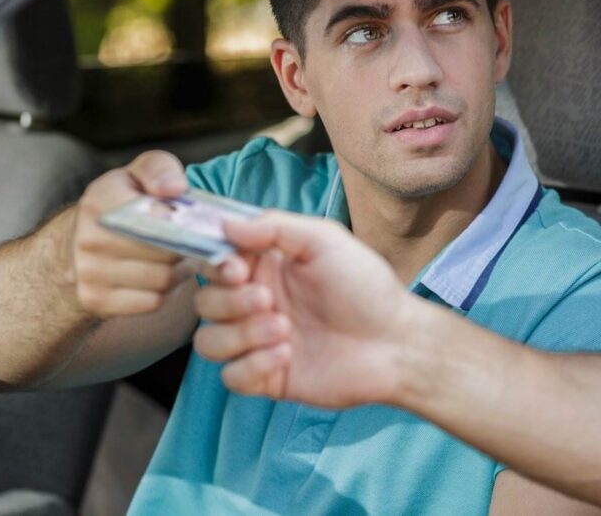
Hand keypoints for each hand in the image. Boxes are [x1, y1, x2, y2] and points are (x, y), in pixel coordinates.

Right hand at [73, 150, 216, 316]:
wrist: (75, 243)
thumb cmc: (119, 204)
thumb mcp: (137, 174)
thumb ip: (159, 170)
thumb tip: (176, 188)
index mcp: (101, 200)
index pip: (158, 217)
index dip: (184, 222)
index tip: (192, 222)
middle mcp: (90, 238)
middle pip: (165, 251)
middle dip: (187, 247)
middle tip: (196, 242)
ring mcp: (89, 272)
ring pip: (162, 279)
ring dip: (179, 270)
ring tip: (178, 257)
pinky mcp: (95, 300)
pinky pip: (152, 301)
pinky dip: (165, 292)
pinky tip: (162, 275)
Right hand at [193, 211, 415, 407]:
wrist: (395, 343)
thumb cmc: (367, 287)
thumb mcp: (325, 240)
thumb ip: (275, 226)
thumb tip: (227, 223)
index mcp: (267, 266)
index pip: (215, 261)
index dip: (216, 265)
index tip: (237, 268)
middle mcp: (258, 301)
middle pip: (205, 302)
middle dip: (230, 302)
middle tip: (268, 300)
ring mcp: (260, 341)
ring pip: (209, 341)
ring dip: (240, 334)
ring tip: (283, 330)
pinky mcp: (267, 377)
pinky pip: (231, 377)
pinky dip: (252, 365)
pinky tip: (287, 355)